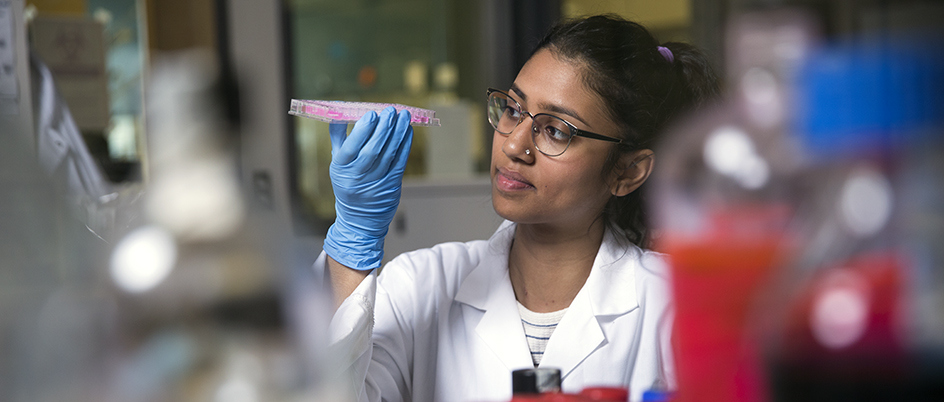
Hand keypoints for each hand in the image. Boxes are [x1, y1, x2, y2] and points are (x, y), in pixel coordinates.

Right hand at [323, 107, 413, 269]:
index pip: (352, 148)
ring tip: (404, 116)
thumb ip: (338, 135)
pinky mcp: (391, 186)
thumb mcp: (336, 161)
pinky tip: (408, 131)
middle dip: (383, 129)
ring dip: (398, 134)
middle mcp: (358, 177)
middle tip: (390, 110)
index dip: (362, 131)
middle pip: (372, 150)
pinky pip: (399, 163)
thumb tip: (339, 108)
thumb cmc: (347, 181)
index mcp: (341, 169)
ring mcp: (376, 183)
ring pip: (388, 155)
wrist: (358, 218)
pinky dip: (405, 146)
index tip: (372, 113)